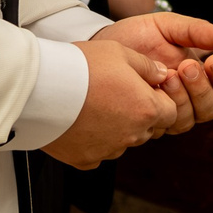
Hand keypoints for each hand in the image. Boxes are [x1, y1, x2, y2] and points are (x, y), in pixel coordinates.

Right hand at [44, 38, 181, 167]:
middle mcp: (131, 135)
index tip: (142, 89)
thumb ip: (147, 66)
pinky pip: (98, 152)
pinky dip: (93, 140)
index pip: (170, 113)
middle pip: (146, 128)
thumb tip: (161, 74)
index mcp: (146, 109)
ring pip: (122, 141)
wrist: (41, 88)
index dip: (159, 99)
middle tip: (114, 94)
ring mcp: (108, 150)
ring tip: (93, 104)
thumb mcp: (120, 53)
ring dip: (116, 128)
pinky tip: (80, 121)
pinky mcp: (85, 159)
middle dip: (137, 114)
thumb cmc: (81, 66)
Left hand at [94, 11, 212, 131]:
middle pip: (209, 110)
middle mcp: (184, 99)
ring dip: (182, 99)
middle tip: (186, 67)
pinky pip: (162, 125)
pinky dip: (161, 108)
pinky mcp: (145, 121)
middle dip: (201, 89)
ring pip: (187, 120)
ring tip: (167, 75)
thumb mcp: (166, 27)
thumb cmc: (136, 36)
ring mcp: (165, 112)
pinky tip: (152, 88)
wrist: (101, 46)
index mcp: (196, 77)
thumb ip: (194, 31)